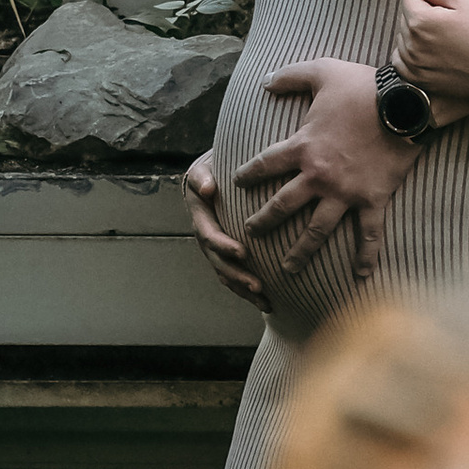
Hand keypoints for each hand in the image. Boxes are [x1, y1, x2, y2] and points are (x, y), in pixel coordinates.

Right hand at [183, 152, 265, 308]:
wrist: (219, 173)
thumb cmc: (214, 167)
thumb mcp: (203, 166)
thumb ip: (201, 176)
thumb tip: (206, 188)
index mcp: (200, 216)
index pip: (209, 235)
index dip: (223, 246)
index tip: (242, 252)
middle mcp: (206, 235)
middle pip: (219, 262)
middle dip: (238, 275)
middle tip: (258, 285)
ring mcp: (217, 248)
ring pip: (228, 274)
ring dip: (244, 289)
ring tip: (265, 299)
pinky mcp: (229, 255)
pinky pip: (236, 275)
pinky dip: (249, 291)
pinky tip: (268, 302)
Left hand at [231, 58, 417, 279]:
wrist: (404, 103)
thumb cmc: (363, 86)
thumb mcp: (321, 71)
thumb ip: (290, 75)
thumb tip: (265, 81)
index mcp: (303, 146)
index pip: (265, 165)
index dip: (248, 174)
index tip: (237, 182)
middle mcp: (318, 176)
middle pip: (282, 205)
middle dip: (263, 221)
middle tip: (250, 232)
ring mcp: (345, 193)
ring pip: (316, 229)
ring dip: (300, 251)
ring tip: (288, 268)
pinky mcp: (372, 200)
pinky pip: (367, 234)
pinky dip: (365, 256)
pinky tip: (360, 276)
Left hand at [395, 0, 468, 101]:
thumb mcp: (459, 0)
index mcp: (420, 20)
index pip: (409, 0)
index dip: (429, 3)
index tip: (447, 14)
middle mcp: (411, 43)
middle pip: (405, 20)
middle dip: (422, 20)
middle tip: (449, 29)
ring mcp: (412, 64)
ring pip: (403, 39)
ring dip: (417, 38)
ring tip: (444, 44)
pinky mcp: (415, 79)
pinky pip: (401, 61)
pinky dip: (412, 56)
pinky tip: (433, 56)